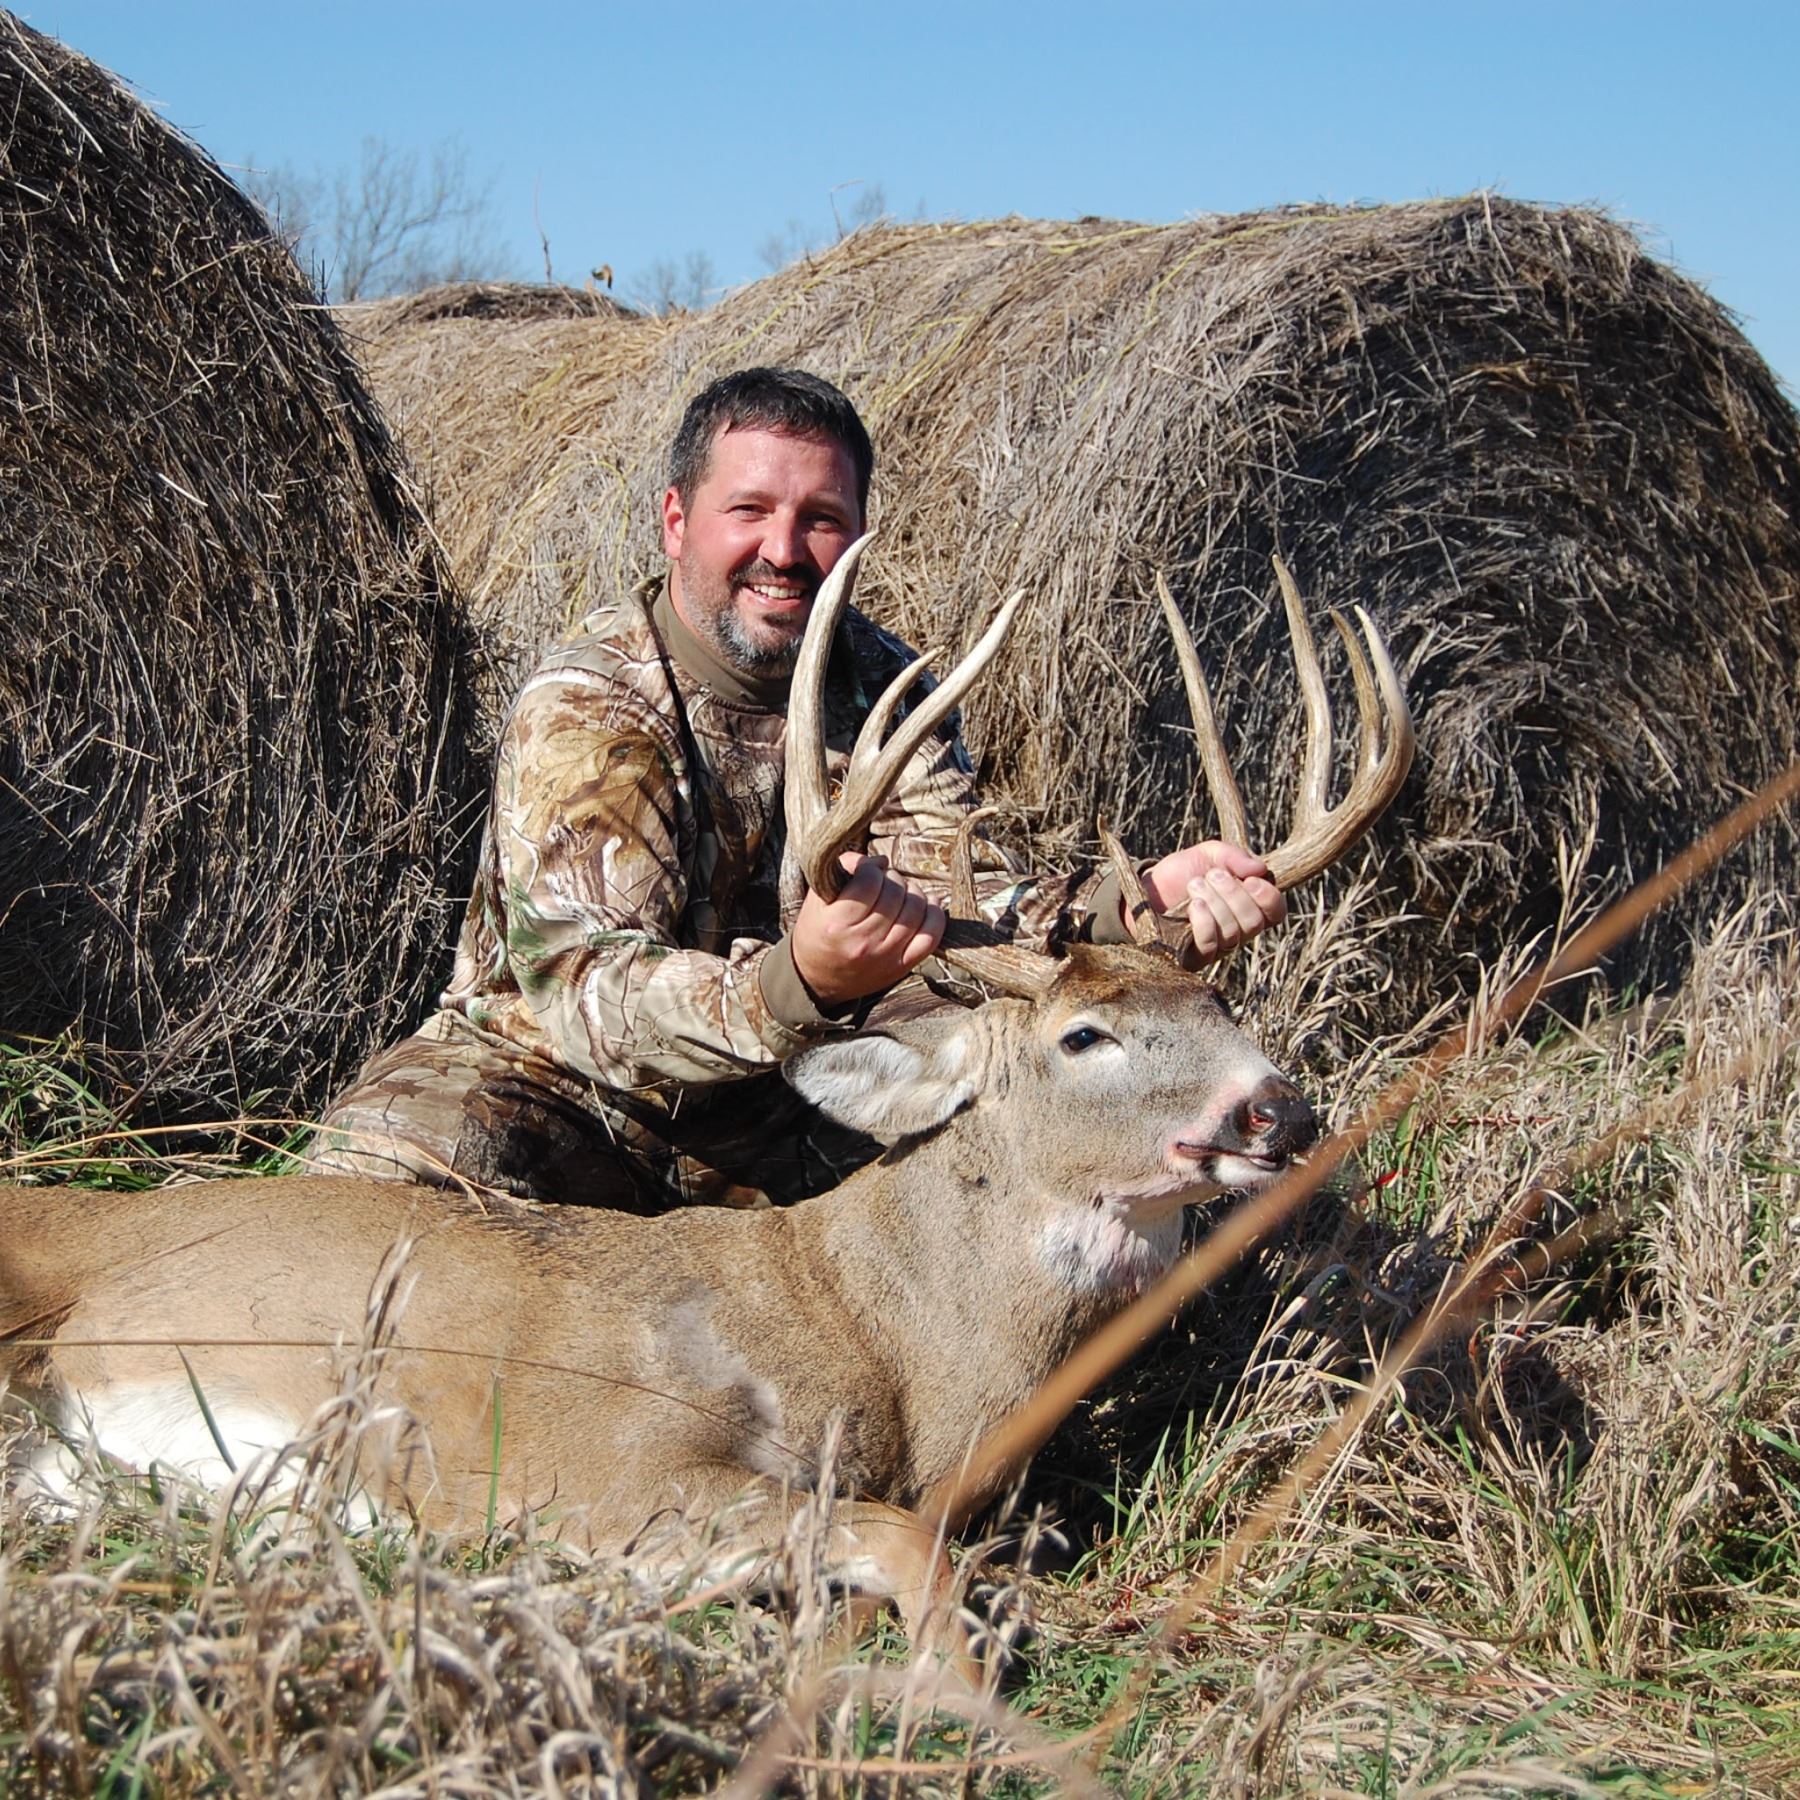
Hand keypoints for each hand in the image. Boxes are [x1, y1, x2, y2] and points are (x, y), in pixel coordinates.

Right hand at [792, 853, 946, 1004]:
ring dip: (912, 892)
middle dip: (892, 878)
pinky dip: (934, 915)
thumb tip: (877, 859)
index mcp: (837, 924)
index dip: (871, 867)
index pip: (870, 881)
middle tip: (884, 880)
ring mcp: (885, 956)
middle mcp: (863, 942)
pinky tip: (927, 904)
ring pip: (916, 909)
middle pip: (895, 893)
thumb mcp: (816, 901)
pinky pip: (931, 936)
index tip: (867, 869)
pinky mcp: (902, 966)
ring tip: (901, 890)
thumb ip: (840, 872)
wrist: (817, 980)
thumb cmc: (816, 934)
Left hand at [1139, 841, 1285, 964]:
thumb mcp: (1209, 854)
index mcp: (1250, 905)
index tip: (1250, 879)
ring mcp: (1219, 946)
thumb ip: (1235, 856)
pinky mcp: (1197, 957)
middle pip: (1255, 922)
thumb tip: (1261, 869)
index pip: (1276, 912)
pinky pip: (1211, 945)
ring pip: (1233, 933)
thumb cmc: (1182, 873)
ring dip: (1214, 903)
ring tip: (1195, 885)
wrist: (1147, 890)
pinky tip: (1194, 906)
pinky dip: (1205, 922)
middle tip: (1213, 876)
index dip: (1269, 897)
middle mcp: (1239, 930)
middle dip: (1234, 895)